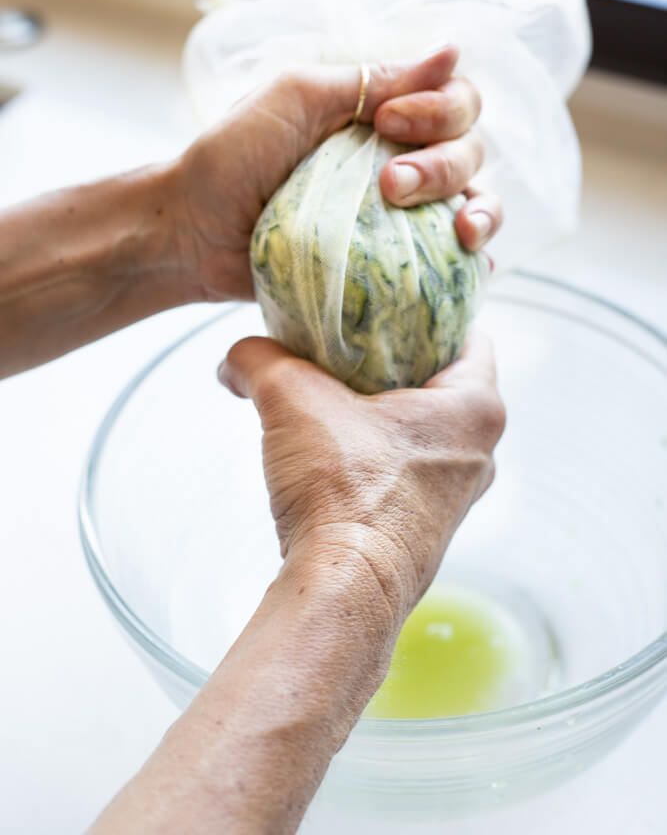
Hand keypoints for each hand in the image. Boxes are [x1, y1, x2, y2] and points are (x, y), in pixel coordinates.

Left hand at [173, 47, 501, 301]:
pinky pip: (452, 260)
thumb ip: (370, 78)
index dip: (438, 110)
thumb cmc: (231, 159)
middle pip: (470, 151)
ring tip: (461, 233)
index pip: (453, 100)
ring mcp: (398, 214)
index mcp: (380, 114)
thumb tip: (452, 50)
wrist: (191, 235)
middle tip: (389, 185)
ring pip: (474, 201)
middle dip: (444, 165)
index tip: (387, 122)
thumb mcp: (296, 97)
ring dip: (479, 210)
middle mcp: (399, 158)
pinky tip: (479, 262)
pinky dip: (478, 259)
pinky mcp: (389, 263)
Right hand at [219, 328, 504, 622]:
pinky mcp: (428, 532)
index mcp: (476, 408)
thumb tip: (233, 358)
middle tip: (353, 342)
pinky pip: (408, 474)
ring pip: (425, 433)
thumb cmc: (342, 489)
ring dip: (384, 415)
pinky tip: (333, 453)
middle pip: (445, 385)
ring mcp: (457, 499)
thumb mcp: (291, 398)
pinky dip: (377, 457)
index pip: (470, 335)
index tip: (394, 301)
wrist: (342, 590)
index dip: (433, 311)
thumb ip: (259, 359)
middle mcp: (480, 454)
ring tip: (334, 396)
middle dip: (399, 362)